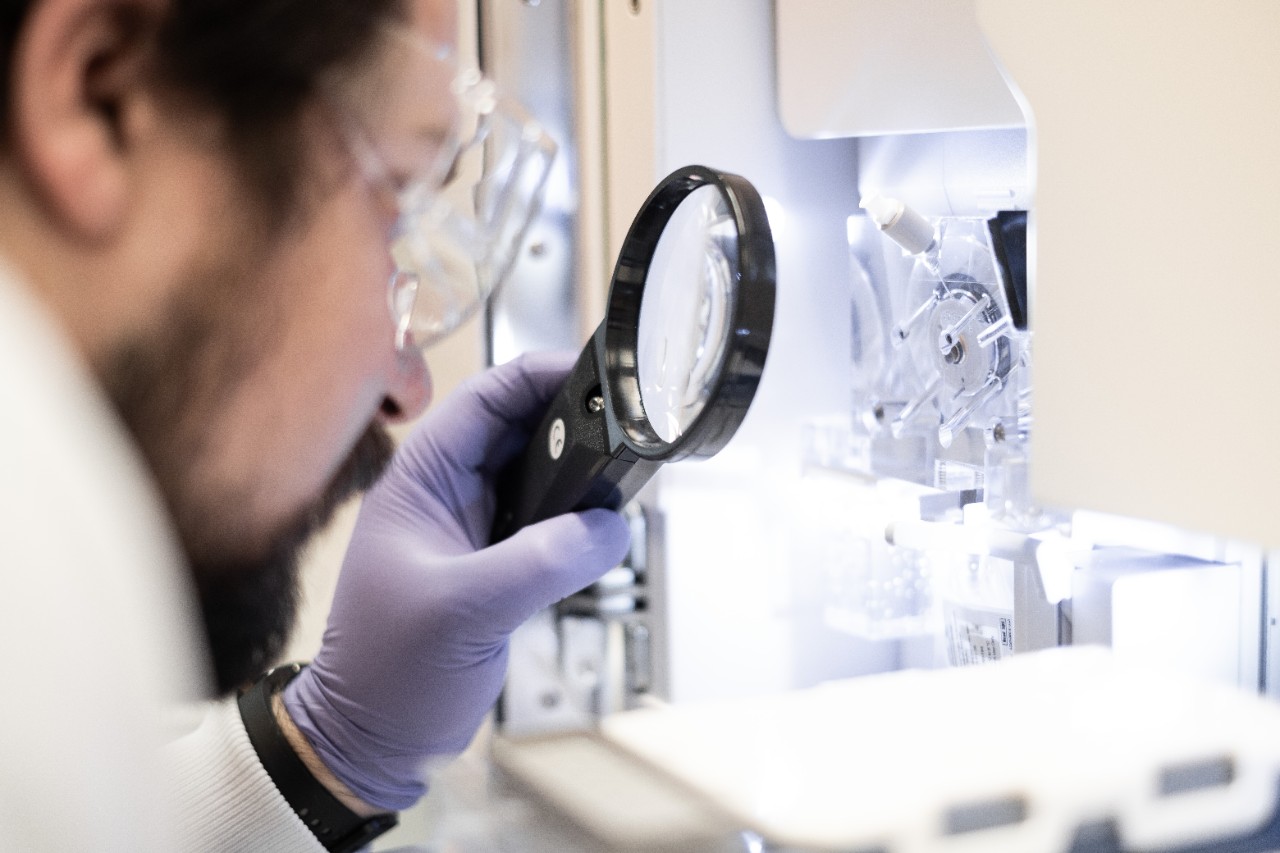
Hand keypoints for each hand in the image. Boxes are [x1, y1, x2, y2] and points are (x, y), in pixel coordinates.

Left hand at [282, 352, 630, 810]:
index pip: (487, 398)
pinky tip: (603, 530)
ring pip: (539, 476)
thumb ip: (540, 561)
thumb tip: (607, 526)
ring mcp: (474, 530)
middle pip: (522, 430)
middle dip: (574, 424)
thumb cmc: (386, 674)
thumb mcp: (465, 610)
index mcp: (422, 480)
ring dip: (579, 476)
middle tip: (626, 429)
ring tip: (621, 477)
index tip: (598, 376)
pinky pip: (547, 524)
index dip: (542, 376)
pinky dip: (578, 521)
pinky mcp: (497, 566)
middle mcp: (449, 495)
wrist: (373, 741)